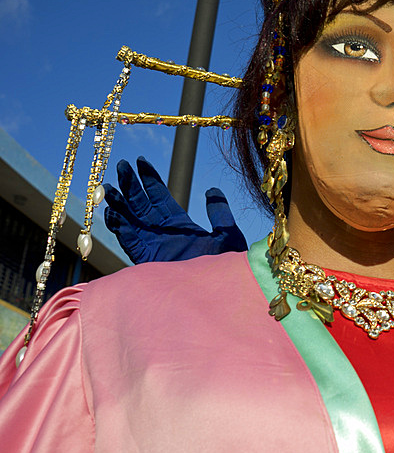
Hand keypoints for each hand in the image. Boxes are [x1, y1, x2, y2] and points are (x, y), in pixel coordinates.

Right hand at [103, 157, 247, 264]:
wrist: (222, 292)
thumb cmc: (227, 266)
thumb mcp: (226, 233)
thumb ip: (219, 212)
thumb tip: (212, 189)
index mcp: (180, 225)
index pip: (160, 196)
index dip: (149, 179)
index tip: (139, 160)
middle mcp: (163, 234)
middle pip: (141, 205)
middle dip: (130, 186)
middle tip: (120, 165)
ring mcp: (154, 247)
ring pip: (130, 221)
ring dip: (118, 205)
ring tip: (107, 187)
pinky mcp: (148, 260)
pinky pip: (130, 242)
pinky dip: (120, 228)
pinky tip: (111, 213)